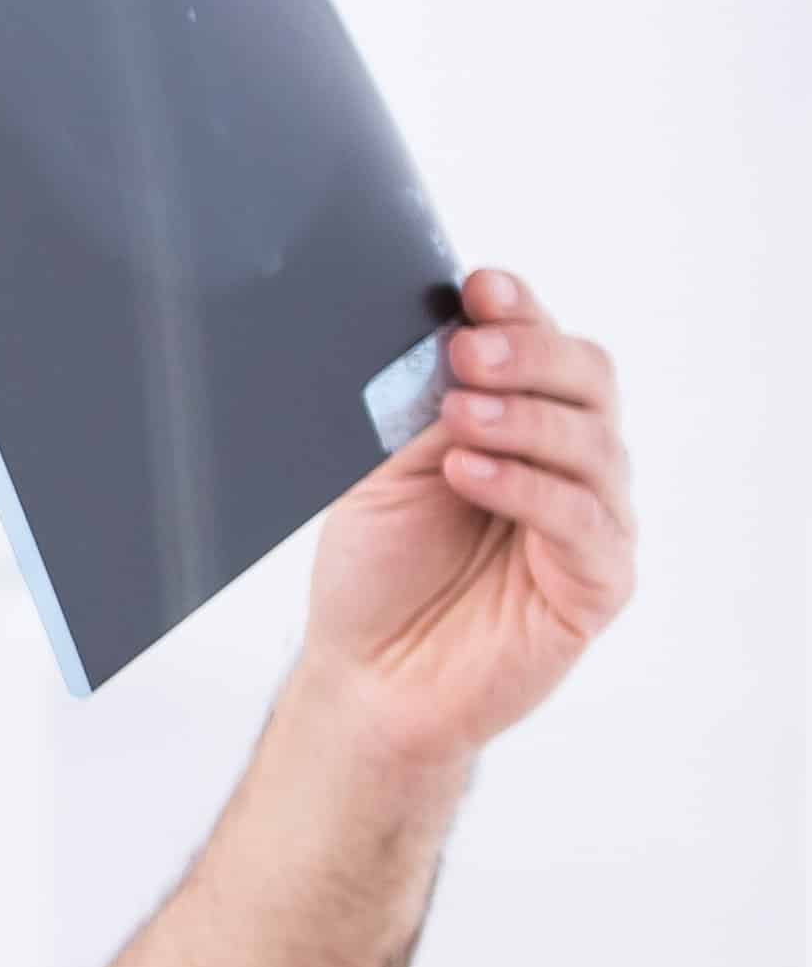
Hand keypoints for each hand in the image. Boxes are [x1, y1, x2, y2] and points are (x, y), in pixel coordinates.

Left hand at [301, 267, 637, 777]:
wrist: (367, 680)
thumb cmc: (377, 575)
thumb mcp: (381, 477)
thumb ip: (419, 413)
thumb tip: (447, 339)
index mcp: (524, 423)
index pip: (543, 348)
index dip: (519, 312)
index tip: (479, 286)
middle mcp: (569, 461)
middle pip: (587, 380)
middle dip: (528, 355)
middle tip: (469, 351)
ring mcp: (592, 519)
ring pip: (591, 443)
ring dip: (524, 419)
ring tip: (463, 413)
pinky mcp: (599, 581)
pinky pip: (580, 520)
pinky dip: (525, 488)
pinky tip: (470, 473)